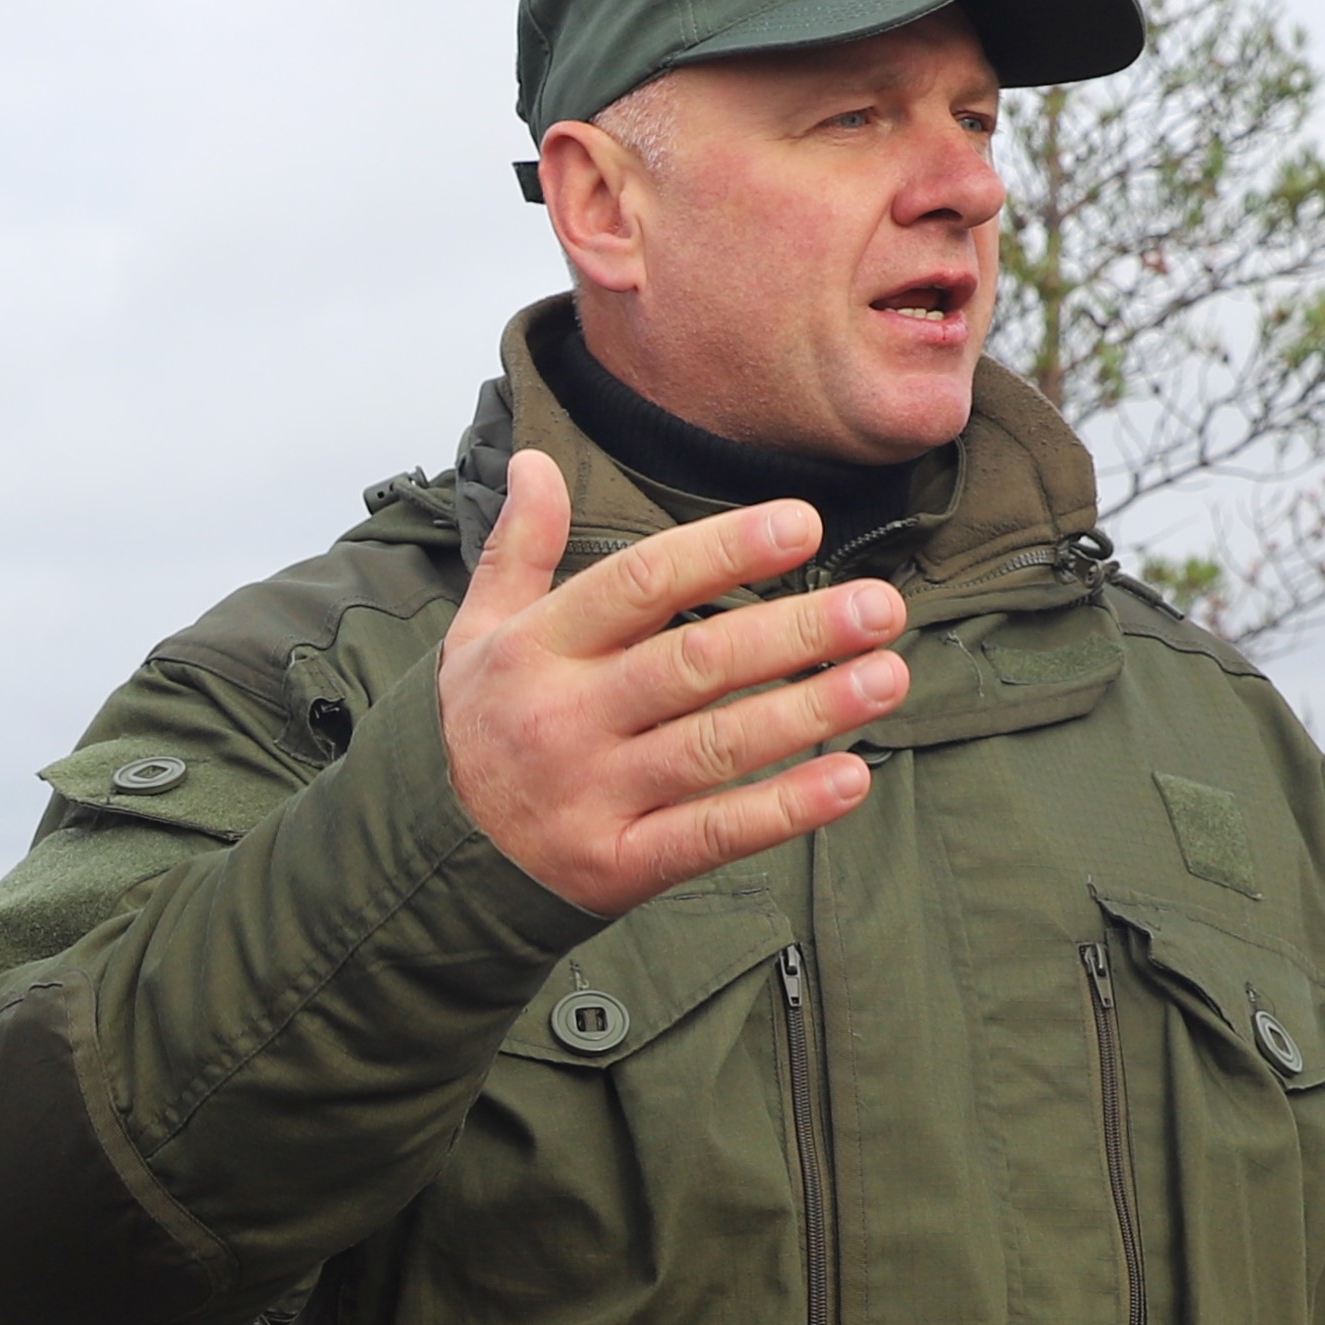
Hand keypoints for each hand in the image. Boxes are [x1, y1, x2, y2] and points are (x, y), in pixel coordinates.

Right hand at [436, 451, 907, 916]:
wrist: (436, 860)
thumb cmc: (480, 728)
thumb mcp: (480, 630)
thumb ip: (521, 546)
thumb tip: (538, 460)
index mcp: (538, 648)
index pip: (638, 584)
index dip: (724, 551)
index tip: (803, 526)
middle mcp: (564, 718)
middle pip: (692, 663)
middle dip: (795, 632)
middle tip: (880, 607)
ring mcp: (592, 795)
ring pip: (715, 747)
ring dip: (810, 711)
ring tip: (889, 677)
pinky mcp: (619, 864)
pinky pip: (713, 835)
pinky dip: (785, 810)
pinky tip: (851, 779)